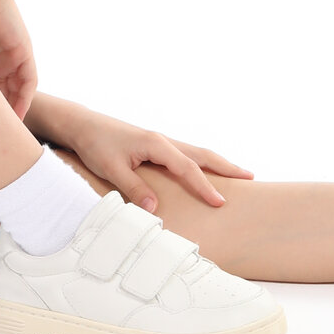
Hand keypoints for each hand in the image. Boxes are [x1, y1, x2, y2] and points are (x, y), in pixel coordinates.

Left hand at [55, 107, 253, 213]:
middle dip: (227, 167)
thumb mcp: (111, 168)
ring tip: (237, 174)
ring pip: (196, 153)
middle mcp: (163, 141)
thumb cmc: (96, 144)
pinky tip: (204, 172)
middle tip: (251, 178)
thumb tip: (154, 209)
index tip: (221, 202)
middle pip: (202, 155)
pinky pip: (185, 155)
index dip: (205, 187)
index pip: (188, 169)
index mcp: (156, 144)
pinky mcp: (154, 146)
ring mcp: (160, 142)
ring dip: (217, 164)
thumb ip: (133, 187)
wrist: (82, 125)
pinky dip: (201, 163)